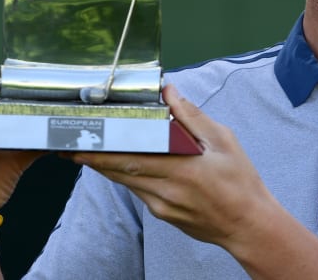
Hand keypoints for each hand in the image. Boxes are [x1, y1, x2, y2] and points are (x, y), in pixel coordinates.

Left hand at [71, 84, 274, 247]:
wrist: (248, 225)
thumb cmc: (240, 181)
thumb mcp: (223, 141)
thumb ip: (192, 116)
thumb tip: (169, 92)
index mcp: (181, 169)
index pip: (131, 157)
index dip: (103, 150)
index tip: (83, 139)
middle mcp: (166, 191)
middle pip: (120, 172)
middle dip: (93, 158)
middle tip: (69, 145)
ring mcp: (161, 207)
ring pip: (126, 182)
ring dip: (107, 167)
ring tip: (87, 151)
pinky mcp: (162, 215)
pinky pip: (139, 191)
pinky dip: (128, 176)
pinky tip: (123, 165)